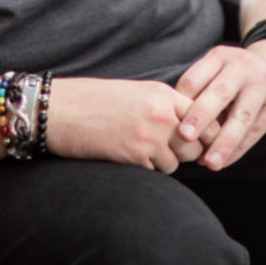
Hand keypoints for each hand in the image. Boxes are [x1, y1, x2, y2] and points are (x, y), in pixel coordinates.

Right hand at [44, 77, 194, 172]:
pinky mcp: (135, 156)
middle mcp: (162, 114)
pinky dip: (145, 169)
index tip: (200, 141)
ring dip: (163, 162)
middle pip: (197, 144)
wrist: (60, 111)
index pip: (205, 117)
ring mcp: (150, 136)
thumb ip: (166, 106)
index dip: (205, 133)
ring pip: (176, 162)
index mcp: (164, 94)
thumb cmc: (96, 101)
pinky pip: (155, 172)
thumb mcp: (138, 93)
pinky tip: (127, 156)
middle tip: (169, 151)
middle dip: (187, 152)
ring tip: (141, 150)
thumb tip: (192, 127)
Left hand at [174, 41, 265, 170]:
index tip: (170, 125)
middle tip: (185, 137)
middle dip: (201, 116)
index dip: (181, 103)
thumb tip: (174, 126)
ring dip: (224, 142)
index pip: (194, 80)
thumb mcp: (217, 71)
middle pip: (220, 93)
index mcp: (220, 57)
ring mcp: (263, 83)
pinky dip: (239, 148)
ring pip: (242, 116)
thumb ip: (198, 92)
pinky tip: (225, 161)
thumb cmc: (236, 77)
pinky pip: (256, 130)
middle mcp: (242, 66)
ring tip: (210, 163)